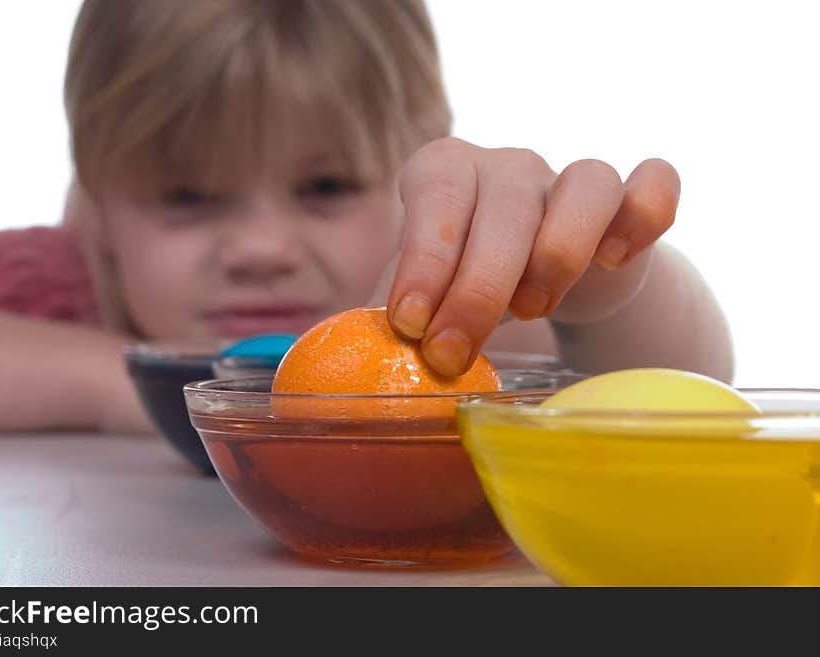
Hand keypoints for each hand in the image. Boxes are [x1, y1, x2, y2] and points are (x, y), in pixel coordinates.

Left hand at [387, 137, 679, 375]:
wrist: (540, 286)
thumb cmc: (463, 289)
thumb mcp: (419, 298)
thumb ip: (390, 318)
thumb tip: (349, 361)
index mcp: (445, 173)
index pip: (436, 196)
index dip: (425, 259)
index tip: (411, 324)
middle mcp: (508, 166)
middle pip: (506, 207)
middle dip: (477, 290)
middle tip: (453, 355)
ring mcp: (570, 178)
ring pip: (585, 186)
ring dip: (558, 255)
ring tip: (534, 308)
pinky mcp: (627, 202)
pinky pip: (654, 184)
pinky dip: (646, 213)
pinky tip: (614, 260)